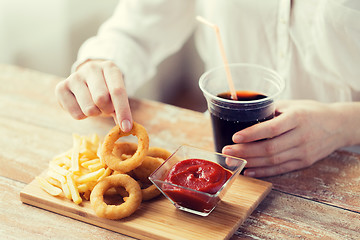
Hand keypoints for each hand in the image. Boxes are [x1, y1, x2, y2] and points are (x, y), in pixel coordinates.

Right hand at [55, 60, 132, 131]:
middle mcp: (92, 68)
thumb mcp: (116, 95)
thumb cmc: (105, 89)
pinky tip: (82, 106)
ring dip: (94, 113)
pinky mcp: (61, 87)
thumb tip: (125, 127)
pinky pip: (76, 114)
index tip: (126, 128)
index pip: (117, 91)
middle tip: (105, 108)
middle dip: (106, 110)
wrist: (86, 80)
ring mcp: (74, 76)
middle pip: (101, 99)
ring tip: (94, 106)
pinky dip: (82, 116)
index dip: (123, 111)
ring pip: (89, 108)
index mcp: (110, 68)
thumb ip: (121, 109)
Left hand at [222, 100, 348, 177]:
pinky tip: (249, 171)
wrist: (339, 125)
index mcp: (297, 118)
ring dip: (250, 163)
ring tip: (233, 162)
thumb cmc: (311, 111)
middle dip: (244, 151)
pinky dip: (263, 172)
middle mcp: (301, 136)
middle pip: (269, 148)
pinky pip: (280, 169)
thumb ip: (270, 110)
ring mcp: (303, 152)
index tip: (235, 137)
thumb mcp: (292, 105)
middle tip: (226, 152)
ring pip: (272, 161)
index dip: (251, 134)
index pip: (271, 128)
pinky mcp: (304, 162)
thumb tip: (244, 115)